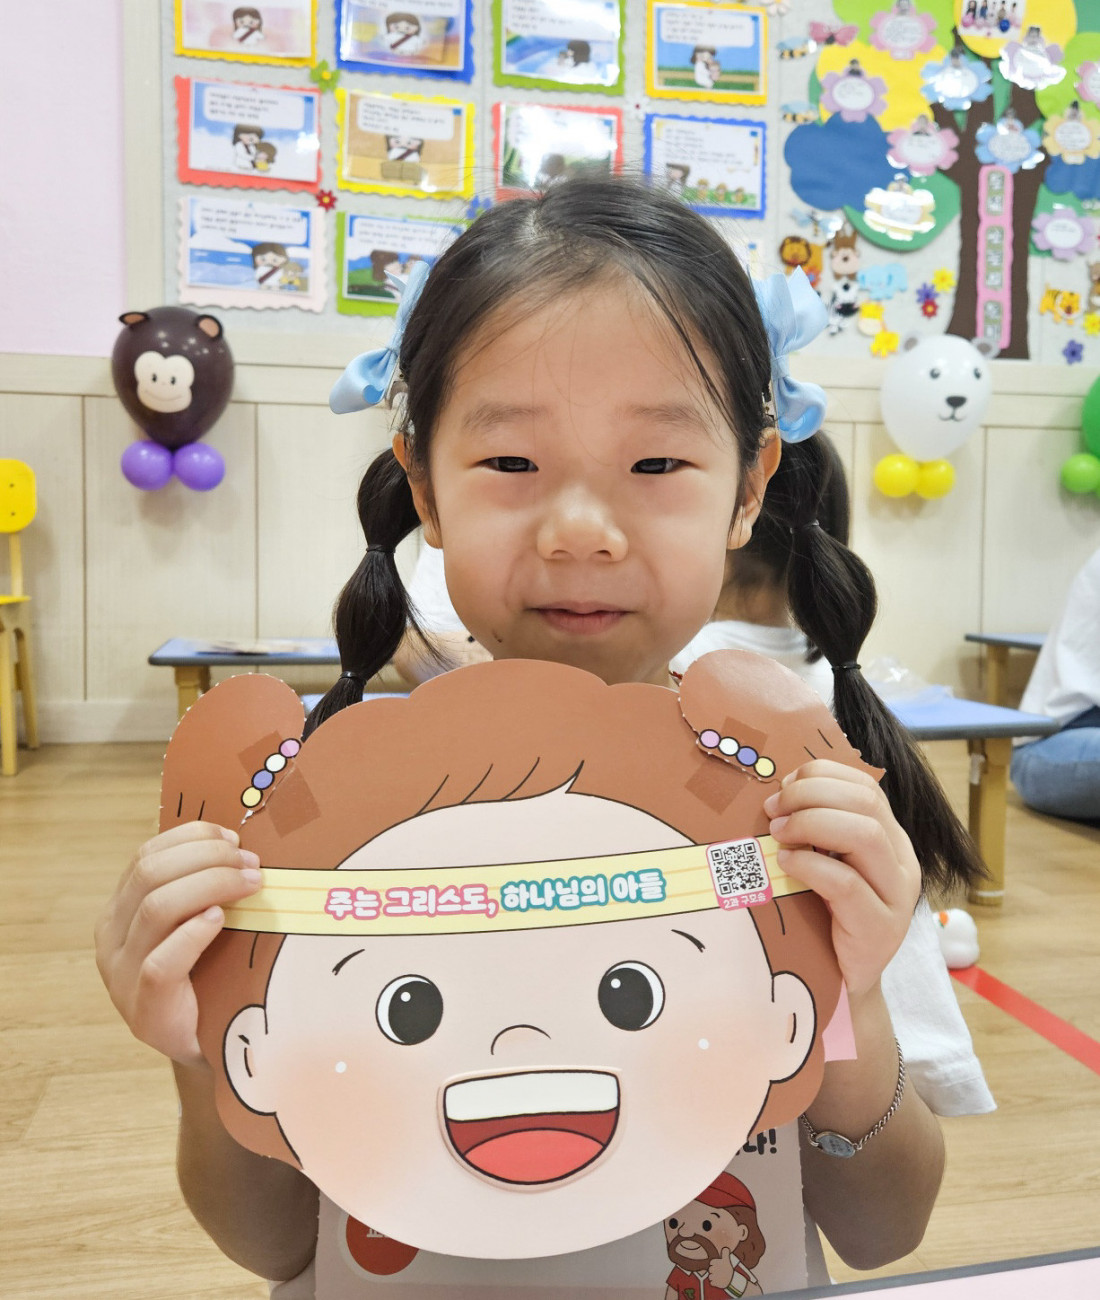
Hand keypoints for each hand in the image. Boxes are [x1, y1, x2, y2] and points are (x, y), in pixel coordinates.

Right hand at [94, 822, 262, 1067]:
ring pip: (155, 909)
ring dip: (210, 885)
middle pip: (150, 875)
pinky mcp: (145, 1010)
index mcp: (121, 911)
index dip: (190, 838)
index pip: (145, 856)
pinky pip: (162, 963)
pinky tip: (220, 919)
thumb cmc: (211, 975)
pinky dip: (192, 934)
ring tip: (250, 883)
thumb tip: (243, 844)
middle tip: (251, 863)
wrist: (210, 1046)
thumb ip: (203, 889)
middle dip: (207, 858)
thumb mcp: (199, 925)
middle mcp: (112, 938)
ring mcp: (122, 977)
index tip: (233, 837)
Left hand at [708, 1247, 735, 1288]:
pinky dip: (714, 1283)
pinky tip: (719, 1281)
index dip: (715, 1265)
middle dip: (714, 1271)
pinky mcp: (715, 1283)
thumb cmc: (728, 1270)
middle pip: (710, 1270)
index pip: (711, 1263)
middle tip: (720, 1272)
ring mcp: (714, 1276)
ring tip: (720, 1277)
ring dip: (714, 1277)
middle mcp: (714, 1269)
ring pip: (710, 1276)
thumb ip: (725, 1254)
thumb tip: (725, 1248)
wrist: (733, 1281)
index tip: (720, 1266)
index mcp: (717, 1262)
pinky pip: (711, 1282)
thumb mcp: (727, 1261)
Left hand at [763, 759, 919, 999]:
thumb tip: (777, 794)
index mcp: (891, 838)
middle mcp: (902, 861)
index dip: (822, 776)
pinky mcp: (879, 928)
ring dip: (812, 823)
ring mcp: (896, 895)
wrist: (845, 983)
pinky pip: (847, 884)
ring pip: (865, 834)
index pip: (866, 786)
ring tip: (779, 834)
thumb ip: (817, 831)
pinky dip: (811, 866)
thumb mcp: (827, 863)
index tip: (783, 785)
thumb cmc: (826, 916)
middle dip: (811, 794)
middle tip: (773, 810)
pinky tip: (786, 865)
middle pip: (865, 802)